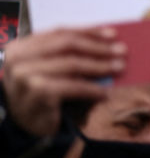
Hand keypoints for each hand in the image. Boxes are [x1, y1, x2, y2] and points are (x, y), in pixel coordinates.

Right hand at [2, 27, 124, 137]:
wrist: (25, 125)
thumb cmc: (41, 94)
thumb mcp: (50, 69)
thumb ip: (69, 55)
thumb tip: (109, 44)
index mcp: (21, 47)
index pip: (59, 32)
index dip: (88, 31)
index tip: (112, 33)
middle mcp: (19, 58)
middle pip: (67, 45)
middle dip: (98, 47)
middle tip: (122, 50)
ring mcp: (26, 76)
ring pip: (72, 64)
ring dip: (100, 66)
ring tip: (119, 67)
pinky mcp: (38, 93)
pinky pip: (74, 86)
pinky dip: (93, 88)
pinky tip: (105, 92)